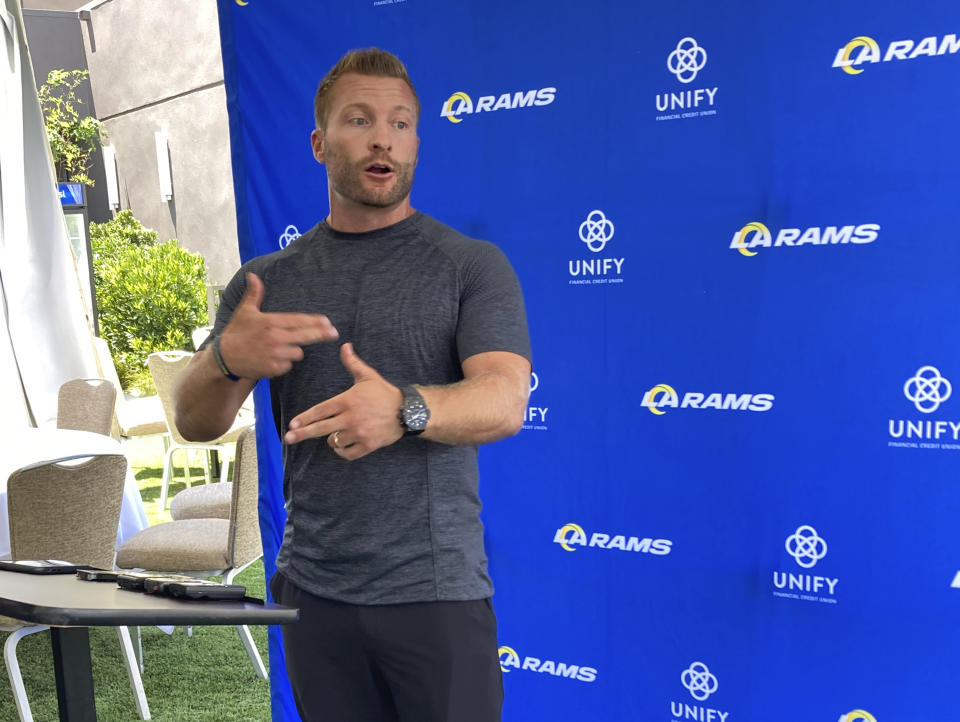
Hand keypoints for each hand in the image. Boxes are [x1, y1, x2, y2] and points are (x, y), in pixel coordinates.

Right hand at [218, 273, 338, 378]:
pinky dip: (284, 363)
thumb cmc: (236, 332)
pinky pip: (288, 366)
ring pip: (297, 353)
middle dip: (321, 334)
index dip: (316, 322)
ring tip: (279, 347)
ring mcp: (276, 355)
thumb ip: (254, 294)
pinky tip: (273, 359)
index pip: (299, 321)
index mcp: (271, 322)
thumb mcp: (244, 311)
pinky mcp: (273, 369)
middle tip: (333, 333)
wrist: (224, 358)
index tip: (328, 322)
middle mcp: (275, 338)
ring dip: (294, 350)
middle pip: (306, 336)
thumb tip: (253, 275)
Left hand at [284, 343, 403, 459]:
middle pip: (321, 428)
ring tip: (332, 435)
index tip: (292, 424)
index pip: (320, 410)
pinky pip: (348, 453)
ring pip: (334, 441)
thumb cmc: (385, 393)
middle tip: (288, 438)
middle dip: (302, 434)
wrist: (407, 412)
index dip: (305, 418)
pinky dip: (342, 450)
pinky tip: (341, 446)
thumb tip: (344, 345)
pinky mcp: (367, 445)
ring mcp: (359, 433)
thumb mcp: (368, 376)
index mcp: (347, 401)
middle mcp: (351, 418)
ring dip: (330, 439)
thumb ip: (352, 363)